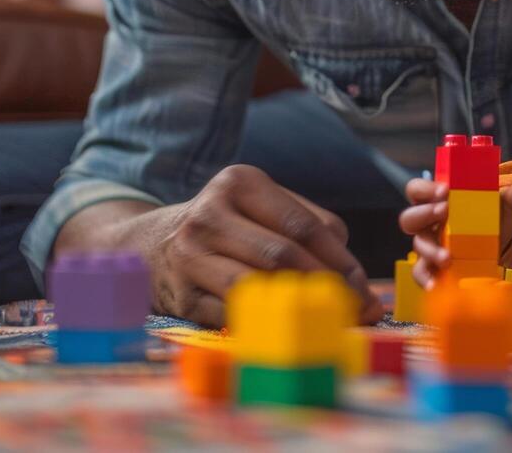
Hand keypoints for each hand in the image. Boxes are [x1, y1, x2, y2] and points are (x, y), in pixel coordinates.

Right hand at [58, 165, 381, 326]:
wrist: (149, 245)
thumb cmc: (226, 225)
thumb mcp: (260, 206)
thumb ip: (310, 226)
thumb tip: (353, 275)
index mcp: (239, 182)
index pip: (302, 224)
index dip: (339, 259)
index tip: (363, 286)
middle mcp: (210, 214)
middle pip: (282, 255)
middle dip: (325, 286)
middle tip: (356, 310)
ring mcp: (189, 255)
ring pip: (256, 285)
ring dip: (298, 307)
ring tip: (328, 320)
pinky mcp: (180, 295)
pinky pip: (232, 314)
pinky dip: (265, 324)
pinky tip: (288, 329)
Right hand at [398, 179, 511, 288]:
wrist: (497, 249)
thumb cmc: (490, 222)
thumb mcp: (501, 210)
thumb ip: (510, 199)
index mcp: (437, 203)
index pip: (417, 190)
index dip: (425, 188)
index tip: (445, 190)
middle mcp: (428, 224)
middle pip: (409, 218)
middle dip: (425, 213)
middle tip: (444, 212)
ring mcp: (428, 247)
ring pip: (417, 246)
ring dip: (430, 250)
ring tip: (447, 257)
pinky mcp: (433, 268)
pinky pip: (422, 273)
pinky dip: (427, 279)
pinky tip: (436, 284)